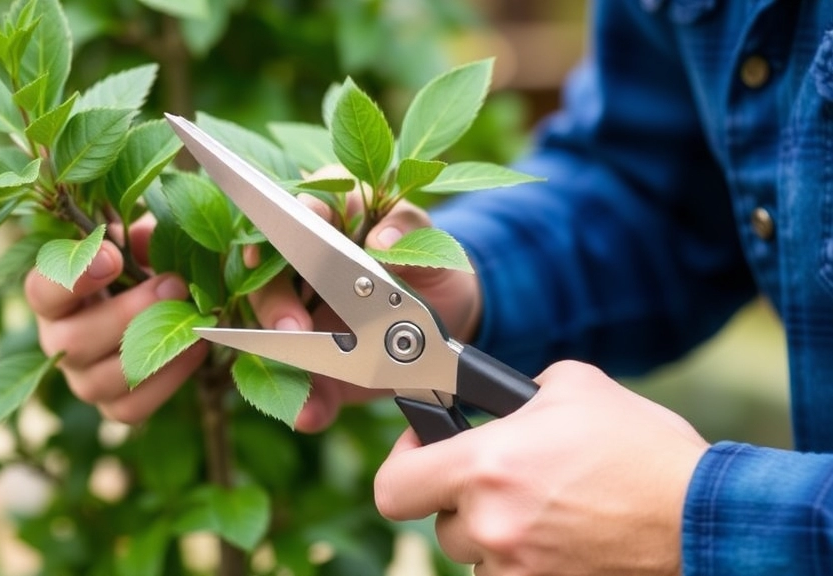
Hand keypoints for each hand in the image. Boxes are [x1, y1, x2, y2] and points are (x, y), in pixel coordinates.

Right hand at [24, 218, 206, 422]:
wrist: (165, 307)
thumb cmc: (143, 269)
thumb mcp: (138, 244)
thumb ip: (137, 237)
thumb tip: (145, 238)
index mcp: (55, 298)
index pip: (41, 290)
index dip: (72, 276)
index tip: (113, 257)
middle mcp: (59, 343)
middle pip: (73, 342)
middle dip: (130, 313)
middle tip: (174, 285)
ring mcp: (83, 380)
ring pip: (101, 380)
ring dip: (152, 348)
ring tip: (193, 320)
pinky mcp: (114, 407)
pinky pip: (133, 407)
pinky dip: (169, 379)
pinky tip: (197, 348)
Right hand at [251, 182, 482, 431]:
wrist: (449, 323)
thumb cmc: (433, 272)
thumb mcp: (435, 247)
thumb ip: (413, 235)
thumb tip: (382, 239)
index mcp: (335, 220)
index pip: (302, 209)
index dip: (284, 224)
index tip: (274, 246)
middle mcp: (303, 265)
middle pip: (267, 275)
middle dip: (274, 301)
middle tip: (295, 327)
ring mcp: (302, 314)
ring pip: (269, 332)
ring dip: (277, 358)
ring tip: (303, 381)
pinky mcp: (314, 363)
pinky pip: (301, 384)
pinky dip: (306, 403)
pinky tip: (310, 415)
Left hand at [374, 360, 708, 575]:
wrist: (703, 516)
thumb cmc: (641, 449)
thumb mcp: (573, 388)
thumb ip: (513, 394)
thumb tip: (489, 399)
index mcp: (487, 468)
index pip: (393, 488)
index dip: (401, 466)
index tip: (422, 451)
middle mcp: (492, 527)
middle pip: (441, 523)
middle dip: (464, 501)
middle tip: (504, 481)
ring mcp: (519, 572)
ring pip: (478, 556)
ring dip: (499, 534)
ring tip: (548, 509)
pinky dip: (528, 561)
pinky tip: (565, 536)